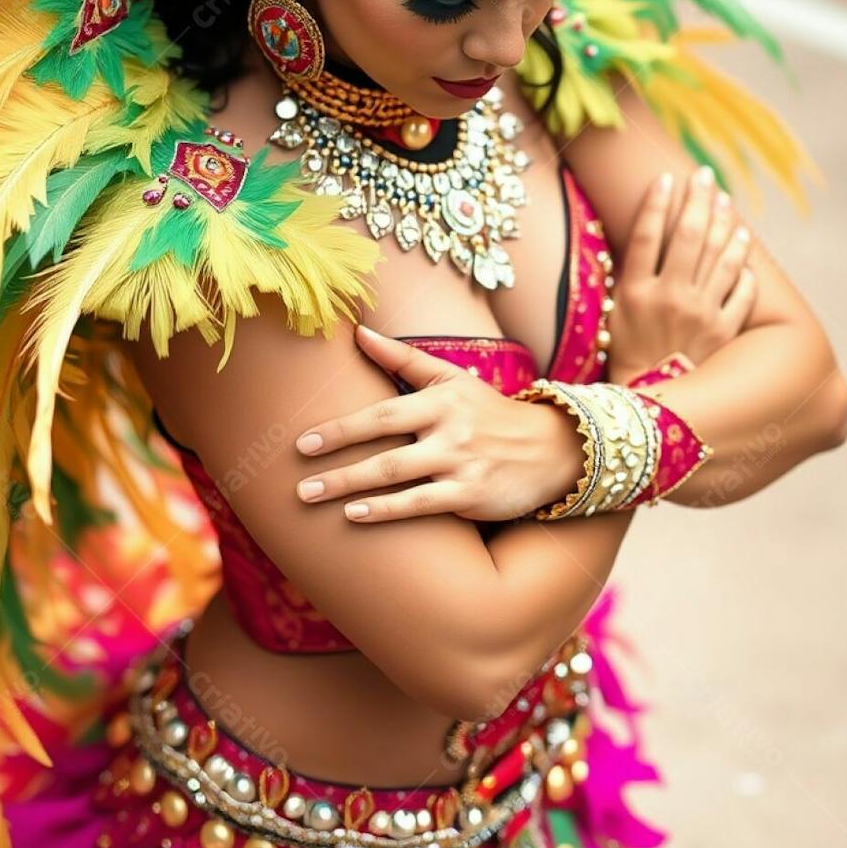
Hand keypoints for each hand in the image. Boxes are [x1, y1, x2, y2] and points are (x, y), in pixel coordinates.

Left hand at [294, 325, 584, 522]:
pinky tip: (354, 516)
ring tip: (313, 499)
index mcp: (440, 399)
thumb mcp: (451, 379)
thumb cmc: (489, 413)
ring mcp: (461, 463)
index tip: (302, 442)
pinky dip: (385, 511)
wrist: (550, 448)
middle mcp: (449, 429)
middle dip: (336, 465)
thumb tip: (357, 331)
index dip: (340, 428)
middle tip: (297, 481)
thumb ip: (402, 359)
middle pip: (382, 447)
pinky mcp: (472, 493)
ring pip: (396, 478)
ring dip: (351, 489)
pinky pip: (420, 504)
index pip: (381, 413)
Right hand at [608, 166, 756, 382]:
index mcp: (636, 292)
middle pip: (689, 236)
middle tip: (706, 176)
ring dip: (726, 224)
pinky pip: (741, 291)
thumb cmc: (628, 354)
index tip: (668, 177)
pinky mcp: (723, 331)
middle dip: (699, 200)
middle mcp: (669, 298)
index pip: (648, 235)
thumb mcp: (616, 314)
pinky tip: (743, 247)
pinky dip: (744, 267)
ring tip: (727, 203)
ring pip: (720, 256)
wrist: (649, 403)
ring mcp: (700, 314)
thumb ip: (631, 276)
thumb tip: (647, 236)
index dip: (658, 203)